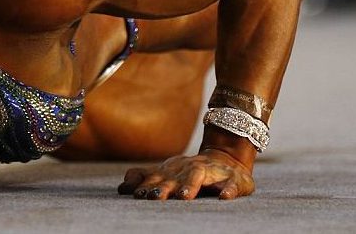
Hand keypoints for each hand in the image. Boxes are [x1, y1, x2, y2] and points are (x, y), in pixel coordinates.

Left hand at [117, 149, 254, 199]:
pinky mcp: (234, 179)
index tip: (136, 195)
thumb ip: (144, 178)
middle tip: (155, 198)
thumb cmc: (191, 172)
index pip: (158, 178)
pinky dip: (229, 189)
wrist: (228, 158)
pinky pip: (233, 184)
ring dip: (191, 185)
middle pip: (176, 177)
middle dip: (165, 187)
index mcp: (175, 170)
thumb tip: (121, 188)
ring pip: (200, 176)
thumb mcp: (167, 173)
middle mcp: (191, 169)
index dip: (147, 185)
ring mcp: (213, 172)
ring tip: (184, 197)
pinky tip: (224, 197)